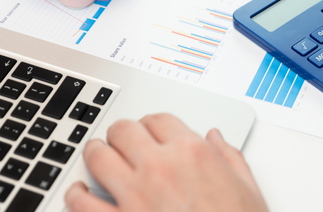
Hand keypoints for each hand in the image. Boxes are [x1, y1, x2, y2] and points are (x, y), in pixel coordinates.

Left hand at [65, 113, 268, 211]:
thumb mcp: (247, 189)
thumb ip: (230, 156)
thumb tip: (217, 138)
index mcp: (192, 153)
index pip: (158, 119)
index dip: (151, 122)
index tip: (149, 129)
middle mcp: (161, 168)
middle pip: (124, 130)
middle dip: (121, 133)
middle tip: (121, 140)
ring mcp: (136, 196)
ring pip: (98, 157)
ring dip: (96, 153)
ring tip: (98, 156)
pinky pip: (82, 203)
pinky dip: (76, 195)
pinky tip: (79, 193)